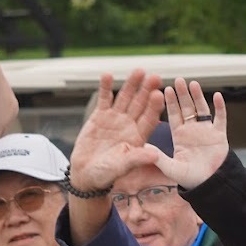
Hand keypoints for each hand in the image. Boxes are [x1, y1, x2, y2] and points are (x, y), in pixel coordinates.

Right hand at [68, 69, 164, 193]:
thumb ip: (136, 158)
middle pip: (140, 104)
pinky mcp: (100, 115)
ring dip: (131, 85)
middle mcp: (130, 124)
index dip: (154, 107)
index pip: (149, 118)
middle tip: (155, 77)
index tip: (159, 95)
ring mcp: (116, 118)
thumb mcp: (121, 167)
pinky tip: (108, 75)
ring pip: (125, 98)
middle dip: (147, 91)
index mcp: (139, 136)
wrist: (86, 174)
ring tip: (138, 71)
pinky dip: (105, 88)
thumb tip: (155, 154)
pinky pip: (104, 99)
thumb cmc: (106, 175)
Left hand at [158, 78, 229, 189]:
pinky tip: (217, 96)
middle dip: (182, 94)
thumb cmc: (189, 178)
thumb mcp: (171, 168)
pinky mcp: (220, 135)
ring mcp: (206, 131)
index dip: (170, 102)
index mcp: (179, 136)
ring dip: (198, 96)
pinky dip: (219, 107)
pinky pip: (220, 118)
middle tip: (178, 80)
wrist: (210, 184)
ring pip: (202, 109)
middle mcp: (192, 130)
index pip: (174, 115)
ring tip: (193, 83)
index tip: (165, 89)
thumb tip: (144, 146)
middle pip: (187, 108)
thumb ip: (159, 157)